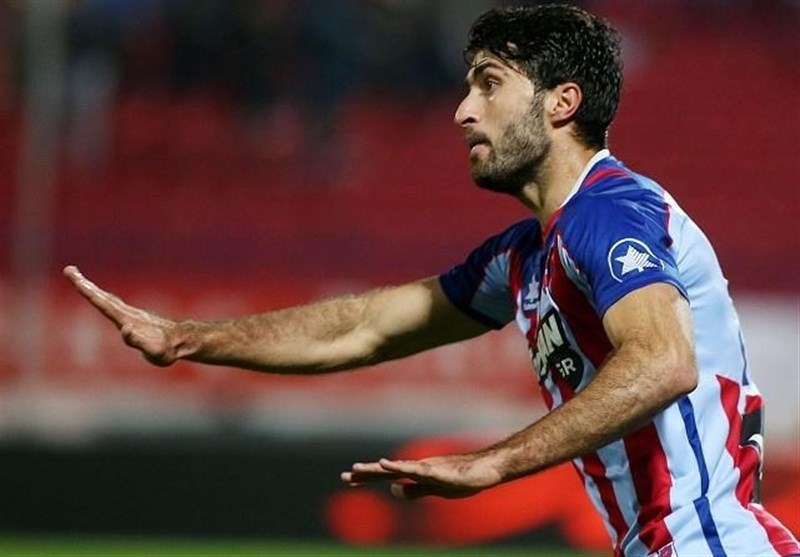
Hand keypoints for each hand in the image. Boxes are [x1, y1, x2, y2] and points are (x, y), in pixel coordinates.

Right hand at [63, 266, 178, 365]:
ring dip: (91, 289)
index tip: (78, 281)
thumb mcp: (153, 350)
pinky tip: (99, 295)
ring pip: (107, 299)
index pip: (103, 305)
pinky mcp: (133, 318)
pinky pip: (113, 305)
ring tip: (78, 279)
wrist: (181, 341)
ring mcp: (130, 315)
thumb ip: (138, 341)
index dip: (89, 293)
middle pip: (101, 297)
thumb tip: (125, 328)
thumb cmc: (166, 350)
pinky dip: (102, 298)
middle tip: (68, 270)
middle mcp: (127, 314)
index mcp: (127, 321)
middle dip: (84, 285)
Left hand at [340, 453, 502, 499]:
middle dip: (365, 474)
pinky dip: (398, 466)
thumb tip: (393, 491)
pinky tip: (385, 465)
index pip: (386, 475)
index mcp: (415, 473)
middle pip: (386, 471)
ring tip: (356, 470)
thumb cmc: (463, 478)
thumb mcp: (434, 490)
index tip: (349, 479)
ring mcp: (425, 468)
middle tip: (343, 477)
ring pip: (395, 468)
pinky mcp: (435, 470)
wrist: (485, 470)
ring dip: (375, 469)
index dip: (368, 478)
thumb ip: (415, 490)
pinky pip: (413, 469)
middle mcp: (416, 467)